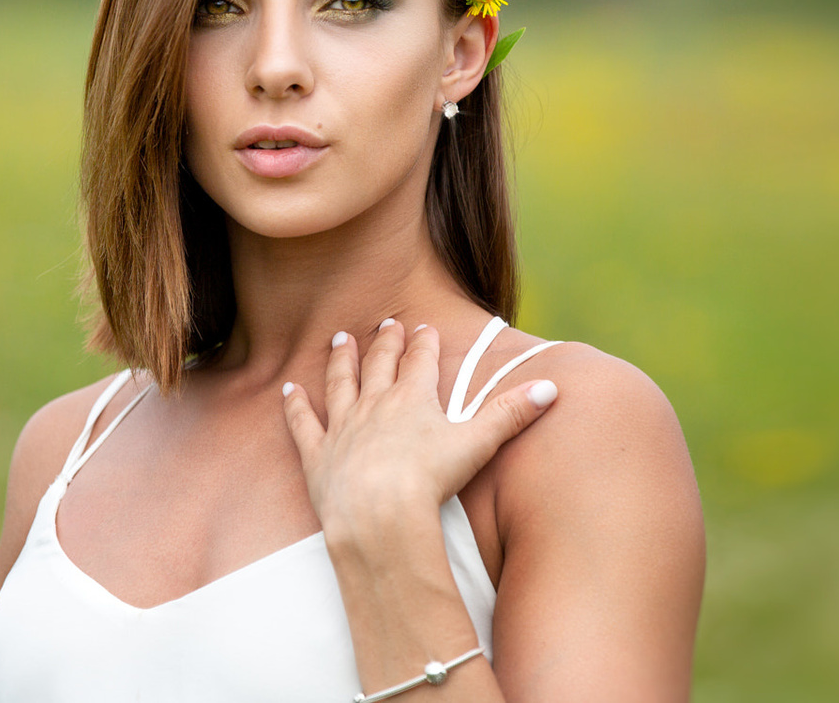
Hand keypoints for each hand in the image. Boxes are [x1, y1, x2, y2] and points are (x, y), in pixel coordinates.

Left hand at [280, 319, 558, 537]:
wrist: (379, 513)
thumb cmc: (430, 480)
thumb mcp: (478, 444)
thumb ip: (512, 414)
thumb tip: (551, 387)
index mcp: (413, 399)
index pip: (420, 363)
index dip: (424, 344)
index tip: (424, 328)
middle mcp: (374, 404)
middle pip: (379, 365)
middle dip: (384, 343)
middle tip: (385, 324)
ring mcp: (342, 427)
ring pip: (339, 383)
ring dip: (341, 361)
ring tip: (340, 340)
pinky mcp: (317, 455)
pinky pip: (302, 423)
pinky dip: (294, 405)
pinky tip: (288, 389)